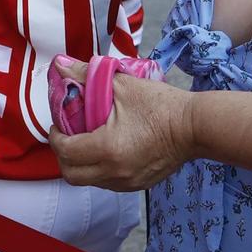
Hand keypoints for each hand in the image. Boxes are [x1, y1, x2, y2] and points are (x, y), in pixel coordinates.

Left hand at [48, 63, 196, 191]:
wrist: (195, 126)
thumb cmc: (160, 104)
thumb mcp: (122, 84)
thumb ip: (85, 75)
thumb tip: (58, 66)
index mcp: (107, 149)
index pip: (66, 151)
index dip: (55, 137)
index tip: (58, 124)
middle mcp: (114, 172)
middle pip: (71, 175)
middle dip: (63, 155)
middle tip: (66, 135)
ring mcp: (127, 182)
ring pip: (89, 181)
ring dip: (80, 164)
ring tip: (85, 141)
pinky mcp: (138, 185)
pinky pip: (107, 183)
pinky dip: (98, 169)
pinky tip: (105, 150)